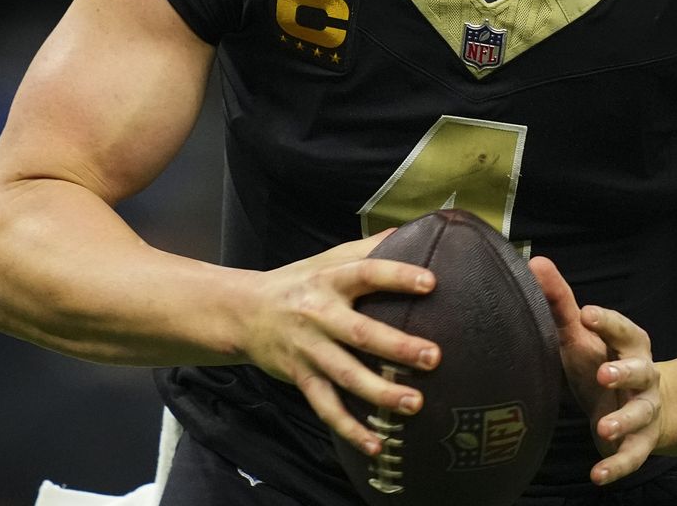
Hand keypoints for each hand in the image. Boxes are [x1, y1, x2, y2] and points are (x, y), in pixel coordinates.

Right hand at [239, 229, 441, 456]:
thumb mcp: (328, 258)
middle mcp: (319, 315)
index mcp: (330, 280)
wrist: (244, 312)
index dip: (398, 276)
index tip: (431, 283)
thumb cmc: (300, 282)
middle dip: (397, 347)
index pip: (367, 273)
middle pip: (360, 333)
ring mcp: (309, 350)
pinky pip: (326, 407)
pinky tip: (377, 445)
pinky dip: (350, 429)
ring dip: (380, 393)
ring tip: (414, 404)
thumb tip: (412, 231)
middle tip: (433, 357)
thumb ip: (368, 250)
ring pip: (346, 375)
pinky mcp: (301, 377)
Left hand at [530, 256, 664, 484]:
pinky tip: (599, 476)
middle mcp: (644, 374)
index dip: (608, 322)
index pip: (623, 329)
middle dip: (624, 372)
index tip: (587, 313)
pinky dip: (617, 465)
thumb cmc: (605, 363)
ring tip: (603, 427)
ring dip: (623, 420)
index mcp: (630, 344)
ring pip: (641, 414)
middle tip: (603, 373)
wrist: (648, 407)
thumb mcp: (583, 336)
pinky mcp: (641, 441)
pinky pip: (633, 455)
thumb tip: (535, 262)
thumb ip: (560, 303)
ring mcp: (645, 409)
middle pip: (641, 370)